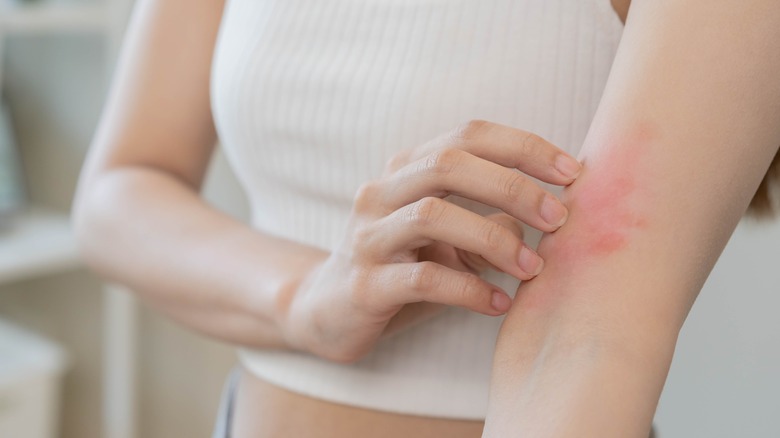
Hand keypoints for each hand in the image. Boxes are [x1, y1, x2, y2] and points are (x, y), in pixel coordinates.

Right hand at [281, 120, 580, 362]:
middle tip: (558, 218)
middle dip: (512, 187)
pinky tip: (498, 303)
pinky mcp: (365, 284)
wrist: (329, 310)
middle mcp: (381, 193)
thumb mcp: (449, 239)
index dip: (522, 147)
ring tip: (533, 267)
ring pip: (432, 216)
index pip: (467, 136)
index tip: (572, 172)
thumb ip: (490, 222)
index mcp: (404, 170)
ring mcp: (368, 237)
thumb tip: (542, 220)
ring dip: (494, 239)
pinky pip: (421, 278)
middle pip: (449, 164)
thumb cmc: (403, 267)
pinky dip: (469, 288)